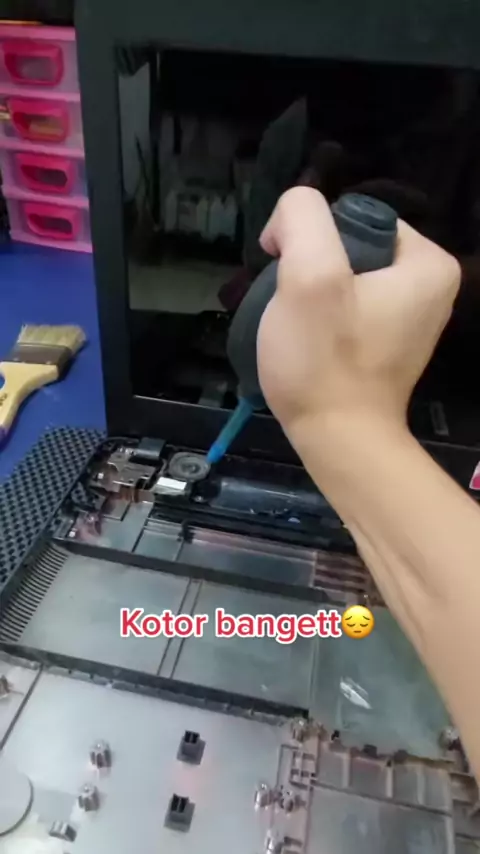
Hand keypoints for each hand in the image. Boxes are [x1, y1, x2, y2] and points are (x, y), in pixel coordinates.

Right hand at [257, 187, 460, 434]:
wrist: (338, 441)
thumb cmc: (325, 361)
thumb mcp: (308, 274)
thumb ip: (301, 218)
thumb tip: (289, 221)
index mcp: (427, 261)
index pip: (354, 216)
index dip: (311, 239)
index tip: (292, 279)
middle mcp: (430, 286)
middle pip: (349, 247)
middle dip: (311, 270)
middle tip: (293, 307)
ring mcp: (409, 319)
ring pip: (343, 279)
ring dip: (311, 296)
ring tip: (297, 327)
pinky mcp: (387, 345)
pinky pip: (347, 310)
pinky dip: (322, 321)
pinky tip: (308, 344)